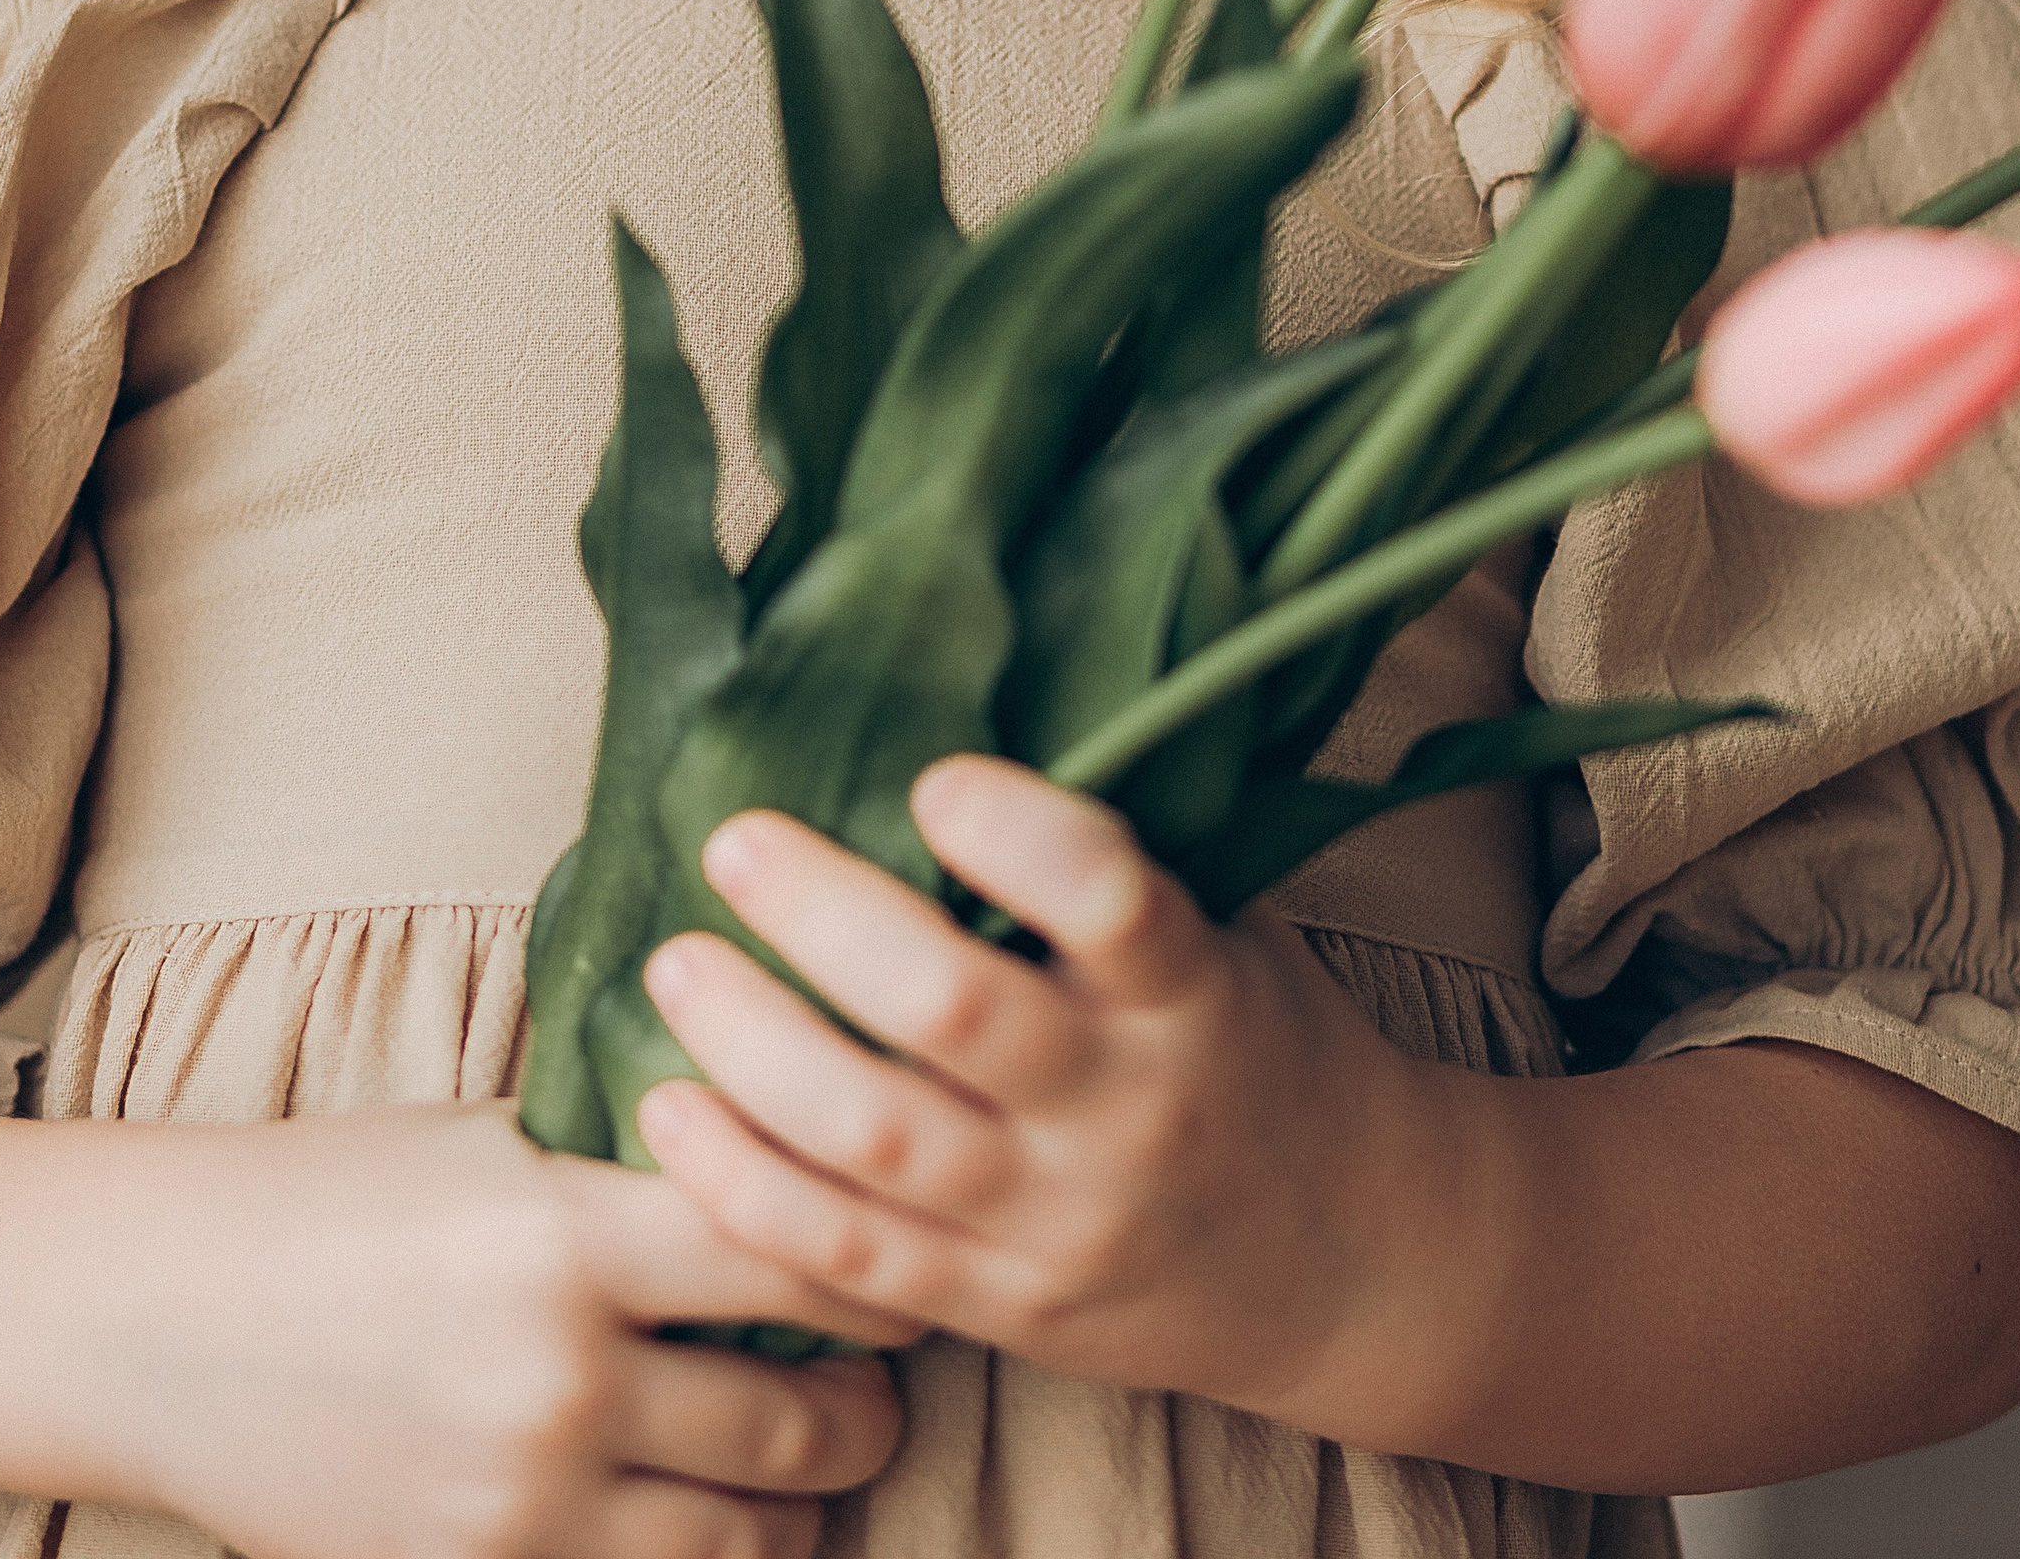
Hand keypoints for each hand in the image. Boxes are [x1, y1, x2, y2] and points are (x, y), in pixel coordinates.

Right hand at [48, 1100, 912, 1558]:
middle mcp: (555, 1378)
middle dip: (866, 1407)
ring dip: (803, 1504)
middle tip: (891, 1378)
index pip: (787, 1251)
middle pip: (792, 1419)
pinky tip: (720, 1522)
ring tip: (823, 1460)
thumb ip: (625, 1167)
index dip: (874, 1256)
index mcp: (564, 1233)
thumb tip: (779, 1147)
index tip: (911, 1243)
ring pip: (740, 1536)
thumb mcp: (488, 1139)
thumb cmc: (324, 1197)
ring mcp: (515, 1502)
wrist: (152, 1316)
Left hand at [634, 757, 1420, 1427]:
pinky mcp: (995, 1310)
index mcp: (1191, 992)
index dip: (1019, 837)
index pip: (1113, 903)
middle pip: (955, 1014)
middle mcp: (1122, 1108)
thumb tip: (944, 707)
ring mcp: (1054, 1222)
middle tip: (737, 840)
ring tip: (674, 965)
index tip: (934, 778)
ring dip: (753, 1044)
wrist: (1350, 1266)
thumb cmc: (1256, 1047)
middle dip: (826, 919)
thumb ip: (1106, 867)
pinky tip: (669, 1111)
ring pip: (876, 1137)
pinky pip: (846, 1259)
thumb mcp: (1226, 935)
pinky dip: (742, 1185)